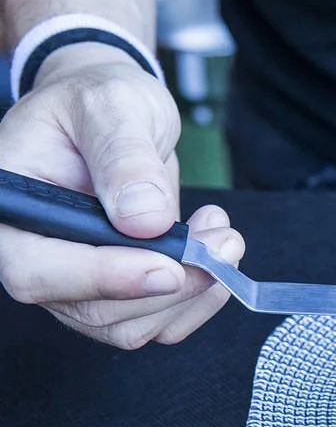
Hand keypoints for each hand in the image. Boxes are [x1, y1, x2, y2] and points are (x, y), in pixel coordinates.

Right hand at [0, 45, 243, 348]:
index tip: (168, 268)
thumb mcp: (113, 106)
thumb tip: (144, 219)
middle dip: (170, 284)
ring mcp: (73, 281)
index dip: (103, 278)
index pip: (35, 269)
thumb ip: (124, 157)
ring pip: (131, 324)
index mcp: (7, 207)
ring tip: (222, 234)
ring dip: (193, 291)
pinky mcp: (114, 291)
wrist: (116, 116)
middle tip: (223, 241)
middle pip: (92, 309)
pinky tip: (213, 250)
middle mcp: (32, 254)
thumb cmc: (100, 102)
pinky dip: (198, 297)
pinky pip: (158, 320)